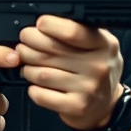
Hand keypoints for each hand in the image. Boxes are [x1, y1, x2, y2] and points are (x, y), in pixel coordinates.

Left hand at [16, 16, 123, 130]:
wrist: (106, 107)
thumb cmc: (95, 71)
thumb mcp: (98, 46)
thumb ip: (77, 32)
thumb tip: (42, 24)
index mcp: (104, 45)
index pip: (72, 31)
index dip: (49, 26)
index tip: (39, 24)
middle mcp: (98, 66)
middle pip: (49, 52)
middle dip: (28, 46)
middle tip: (23, 45)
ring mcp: (88, 88)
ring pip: (41, 73)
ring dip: (28, 69)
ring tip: (29, 66)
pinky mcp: (76, 106)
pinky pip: (41, 95)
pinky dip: (32, 89)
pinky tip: (37, 85)